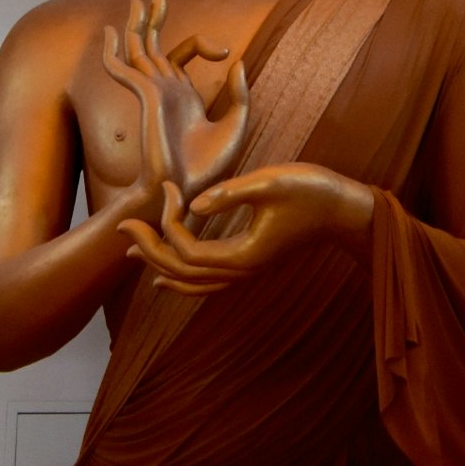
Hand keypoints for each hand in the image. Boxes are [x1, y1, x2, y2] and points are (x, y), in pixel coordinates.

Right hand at [101, 0, 248, 210]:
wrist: (189, 188)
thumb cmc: (209, 168)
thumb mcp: (235, 126)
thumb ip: (238, 95)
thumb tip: (237, 61)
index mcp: (184, 95)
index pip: (182, 55)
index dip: (200, 43)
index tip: (223, 50)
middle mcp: (165, 90)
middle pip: (154, 45)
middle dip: (153, 19)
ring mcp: (153, 92)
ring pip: (139, 50)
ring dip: (136, 25)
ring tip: (136, 1)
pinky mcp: (145, 97)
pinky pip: (125, 69)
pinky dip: (114, 51)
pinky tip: (111, 33)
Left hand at [121, 166, 373, 294]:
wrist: (343, 210)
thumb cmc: (311, 191)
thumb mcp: (271, 182)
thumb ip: (231, 192)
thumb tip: (192, 203)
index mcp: (242, 254)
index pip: (187, 249)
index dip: (168, 221)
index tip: (167, 187)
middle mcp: (240, 270)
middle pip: (182, 272)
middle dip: (149, 250)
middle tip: (121, 227)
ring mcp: (245, 270)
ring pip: (192, 282)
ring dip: (160, 267)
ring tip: (133, 255)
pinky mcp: (249, 261)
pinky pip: (206, 280)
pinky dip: (182, 277)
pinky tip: (168, 275)